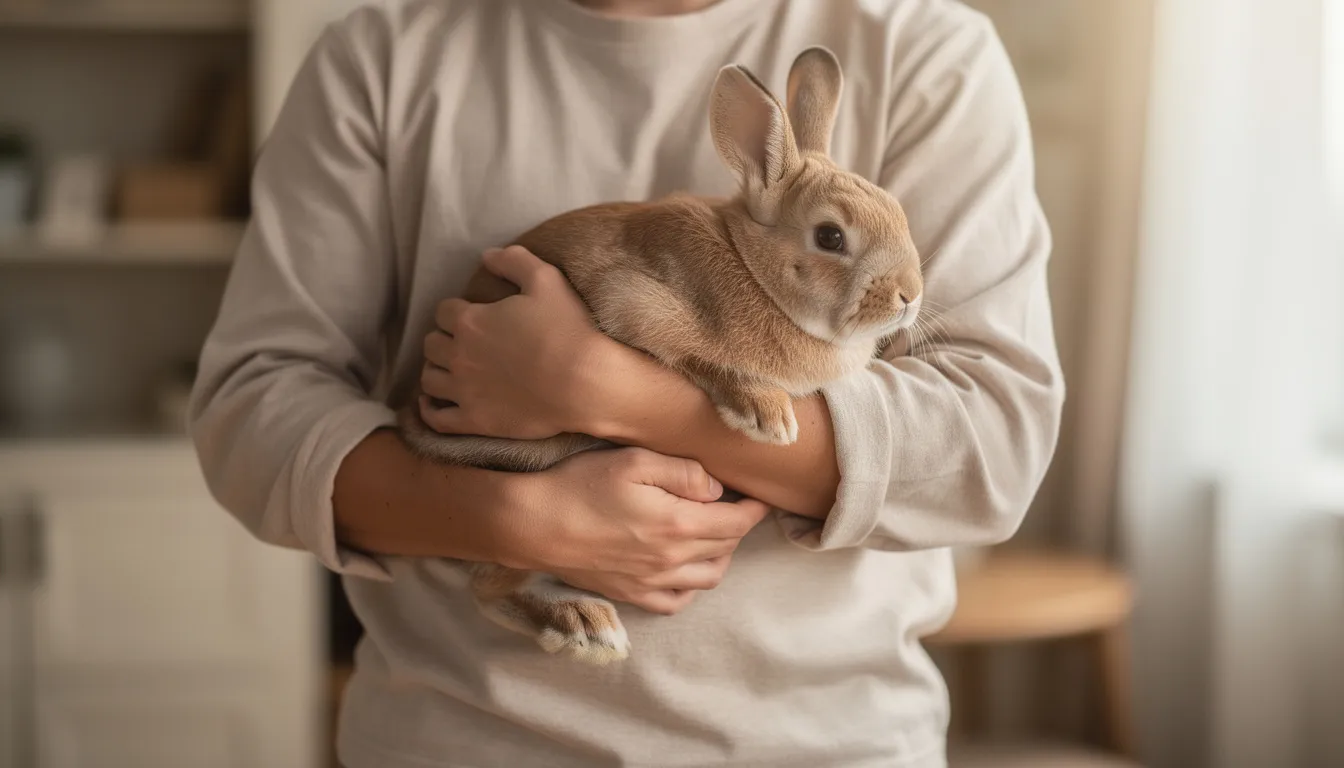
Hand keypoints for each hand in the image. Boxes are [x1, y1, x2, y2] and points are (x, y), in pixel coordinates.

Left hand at [418, 246, 616, 439]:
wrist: (585, 382)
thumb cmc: (568, 329)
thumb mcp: (546, 280)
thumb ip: (514, 261)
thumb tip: (487, 255)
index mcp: (470, 321)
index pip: (443, 311)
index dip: (455, 312)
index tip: (469, 316)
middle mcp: (459, 355)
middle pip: (431, 344)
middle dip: (443, 340)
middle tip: (461, 343)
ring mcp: (464, 391)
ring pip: (429, 379)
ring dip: (436, 371)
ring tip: (449, 370)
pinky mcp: (474, 420)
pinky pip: (437, 419)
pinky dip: (428, 410)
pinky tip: (430, 404)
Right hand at [502, 447, 770, 614]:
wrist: (533, 525)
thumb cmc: (580, 485)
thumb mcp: (634, 461)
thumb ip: (683, 473)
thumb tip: (716, 488)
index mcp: (679, 524)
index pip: (737, 523)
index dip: (754, 509)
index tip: (759, 497)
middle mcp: (672, 559)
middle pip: (726, 549)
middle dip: (738, 528)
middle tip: (733, 507)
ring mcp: (652, 581)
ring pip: (708, 577)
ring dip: (720, 556)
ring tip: (713, 534)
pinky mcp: (631, 594)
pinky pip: (676, 601)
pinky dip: (691, 586)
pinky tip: (684, 567)